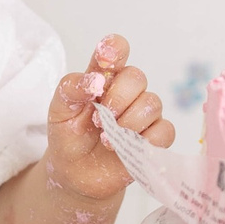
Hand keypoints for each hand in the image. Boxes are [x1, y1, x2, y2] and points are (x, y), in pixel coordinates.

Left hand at [46, 33, 174, 201]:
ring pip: (153, 103)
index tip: (105, 60)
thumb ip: (71, 89)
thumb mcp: (59, 111)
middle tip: (98, 120)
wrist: (74, 173)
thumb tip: (94, 80)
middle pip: (137, 77)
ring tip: (107, 140)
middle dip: (118, 98)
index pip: (117, 50)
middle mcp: (128, 92)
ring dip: (128, 123)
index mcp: (104, 78)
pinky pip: (165, 131)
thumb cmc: (69, 137)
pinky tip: (126, 149)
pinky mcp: (154, 139)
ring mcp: (143, 114)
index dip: (115, 49)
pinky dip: (147, 140)